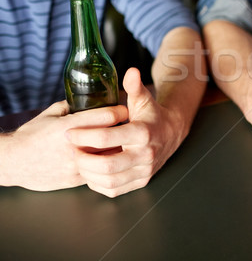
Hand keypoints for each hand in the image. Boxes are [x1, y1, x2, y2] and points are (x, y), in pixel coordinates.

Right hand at [2, 101, 127, 191]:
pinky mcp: (77, 178)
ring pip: (110, 155)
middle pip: (113, 136)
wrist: (13, 163)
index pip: (107, 116)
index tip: (124, 109)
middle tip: (129, 125)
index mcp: (69, 127)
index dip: (120, 111)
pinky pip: (101, 170)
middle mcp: (75, 146)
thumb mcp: (50, 114)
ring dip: (118, 147)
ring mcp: (77, 164)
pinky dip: (107, 162)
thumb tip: (88, 98)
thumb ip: (71, 105)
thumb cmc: (31, 136)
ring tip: (124, 141)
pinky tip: (110, 156)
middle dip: (123, 129)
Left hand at [67, 68, 187, 196]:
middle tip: (72, 150)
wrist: (172, 133)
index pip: (107, 137)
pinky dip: (98, 184)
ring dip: (89, 174)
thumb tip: (131, 71)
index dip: (84, 135)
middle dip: (83, 159)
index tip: (70, 133)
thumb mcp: (143, 99)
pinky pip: (114, 190)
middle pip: (107, 165)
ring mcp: (145, 170)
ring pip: (109, 181)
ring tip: (80, 161)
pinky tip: (92, 172)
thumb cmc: (151, 115)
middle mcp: (146, 155)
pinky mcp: (142, 181)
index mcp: (143, 133)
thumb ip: (134, 86)